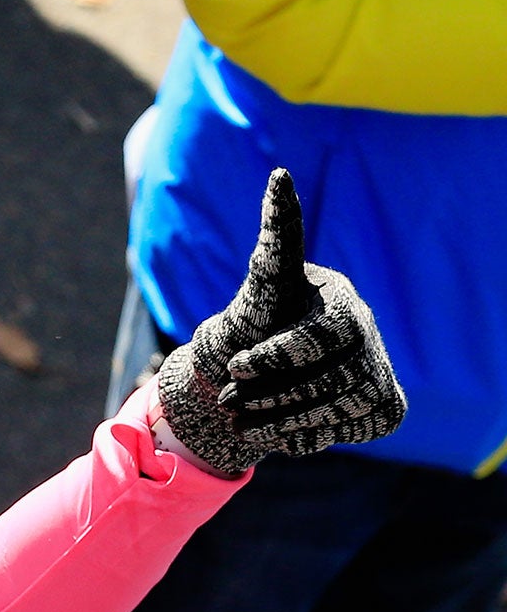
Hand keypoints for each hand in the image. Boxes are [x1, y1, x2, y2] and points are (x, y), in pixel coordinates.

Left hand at [157, 168, 405, 477]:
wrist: (267, 367)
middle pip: (326, 380)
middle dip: (268, 394)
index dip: (275, 357)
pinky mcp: (383, 405)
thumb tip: (280, 175)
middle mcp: (367, 336)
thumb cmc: (265, 314)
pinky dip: (306, 437)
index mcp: (341, 304)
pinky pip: (349, 431)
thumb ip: (278, 235)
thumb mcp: (267, 276)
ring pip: (334, 410)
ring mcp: (378, 370)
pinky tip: (279, 429)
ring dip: (278, 421)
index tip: (236, 365)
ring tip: (240, 419)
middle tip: (228, 400)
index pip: (317, 338)